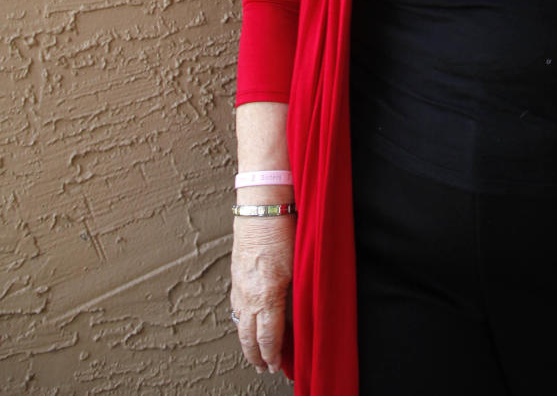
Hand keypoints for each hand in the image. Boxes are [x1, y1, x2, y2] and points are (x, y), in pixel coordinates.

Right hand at [230, 215, 294, 374]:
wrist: (262, 208)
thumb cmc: (284, 232)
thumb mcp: (299, 266)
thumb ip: (297, 295)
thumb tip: (301, 316)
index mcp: (267, 296)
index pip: (268, 337)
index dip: (273, 355)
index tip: (278, 367)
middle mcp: (249, 295)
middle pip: (248, 337)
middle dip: (257, 356)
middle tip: (265, 368)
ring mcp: (239, 286)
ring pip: (240, 323)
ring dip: (247, 341)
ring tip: (255, 353)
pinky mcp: (235, 276)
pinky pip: (236, 307)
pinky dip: (242, 321)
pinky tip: (247, 322)